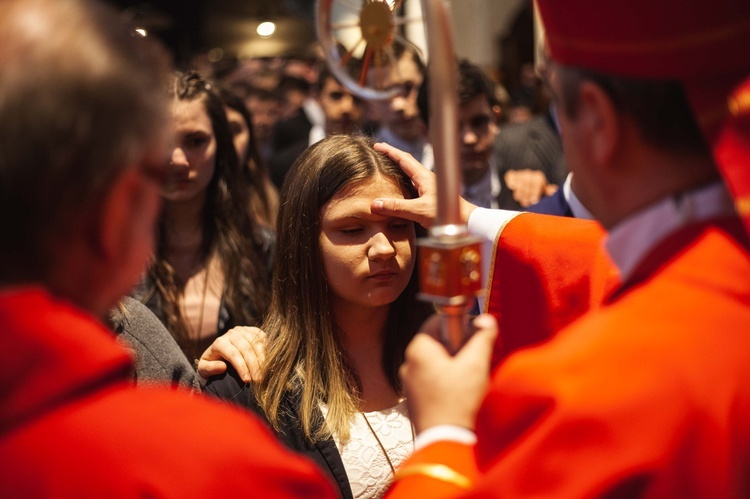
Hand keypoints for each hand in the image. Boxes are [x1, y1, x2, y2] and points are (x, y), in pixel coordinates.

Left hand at [197, 326, 266, 382]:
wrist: (219, 353)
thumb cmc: (212, 364)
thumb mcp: (204, 370)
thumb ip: (209, 369)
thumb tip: (222, 367)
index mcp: (219, 342)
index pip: (233, 354)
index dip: (241, 367)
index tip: (247, 380)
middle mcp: (232, 333)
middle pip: (246, 349)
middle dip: (254, 365)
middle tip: (259, 380)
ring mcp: (243, 330)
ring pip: (256, 343)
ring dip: (262, 359)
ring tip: (264, 373)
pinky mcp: (253, 330)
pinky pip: (262, 338)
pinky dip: (266, 349)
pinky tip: (267, 361)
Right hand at [371, 142, 476, 227]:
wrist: (465, 221)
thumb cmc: (445, 214)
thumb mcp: (418, 211)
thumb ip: (397, 207)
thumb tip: (375, 204)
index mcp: (424, 176)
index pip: (404, 159)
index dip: (390, 151)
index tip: (377, 145)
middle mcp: (426, 178)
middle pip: (407, 162)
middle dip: (392, 156)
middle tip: (379, 152)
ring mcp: (429, 186)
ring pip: (410, 173)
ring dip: (398, 168)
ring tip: (386, 167)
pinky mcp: (431, 195)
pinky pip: (413, 183)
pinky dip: (403, 180)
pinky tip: (399, 187)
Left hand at [400, 314, 497, 433]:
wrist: (445, 440)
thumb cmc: (458, 401)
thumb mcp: (476, 364)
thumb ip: (482, 337)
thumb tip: (487, 320)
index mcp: (418, 349)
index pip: (437, 321)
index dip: (458, 326)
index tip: (471, 339)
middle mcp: (408, 363)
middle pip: (437, 343)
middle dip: (457, 348)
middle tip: (472, 361)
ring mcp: (409, 381)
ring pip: (435, 362)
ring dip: (452, 366)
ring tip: (466, 380)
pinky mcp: (414, 397)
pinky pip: (430, 379)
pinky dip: (444, 381)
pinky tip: (457, 394)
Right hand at [504, 169, 551, 206]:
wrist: (525, 188)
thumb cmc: (535, 193)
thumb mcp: (542, 193)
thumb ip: (548, 191)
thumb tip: (554, 189)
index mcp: (538, 177)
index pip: (537, 181)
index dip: (535, 191)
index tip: (534, 200)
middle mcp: (529, 173)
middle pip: (527, 180)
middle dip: (526, 193)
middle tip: (526, 203)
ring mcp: (520, 173)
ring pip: (519, 179)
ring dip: (519, 190)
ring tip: (519, 199)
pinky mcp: (511, 175)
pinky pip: (511, 175)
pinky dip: (511, 180)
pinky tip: (512, 187)